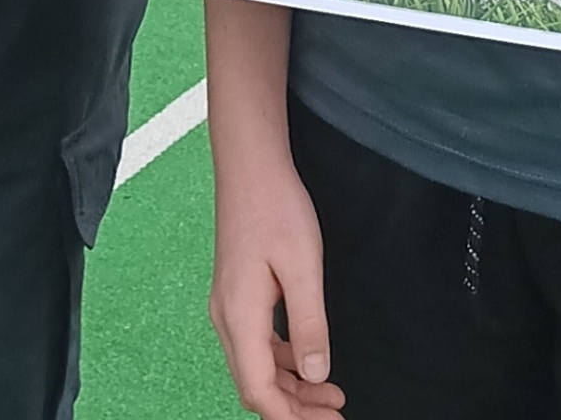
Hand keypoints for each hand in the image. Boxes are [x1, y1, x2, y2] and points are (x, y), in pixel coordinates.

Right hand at [208, 155, 344, 419]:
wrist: (250, 166)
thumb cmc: (275, 207)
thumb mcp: (303, 266)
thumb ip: (309, 324)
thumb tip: (316, 374)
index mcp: (239, 315)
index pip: (258, 390)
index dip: (291, 417)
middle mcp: (226, 317)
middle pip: (254, 386)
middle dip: (293, 409)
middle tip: (334, 417)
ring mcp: (227, 306)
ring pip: (254, 367)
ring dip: (290, 388)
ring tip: (330, 397)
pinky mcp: (236, 294)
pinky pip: (255, 345)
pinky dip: (281, 363)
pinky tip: (307, 362)